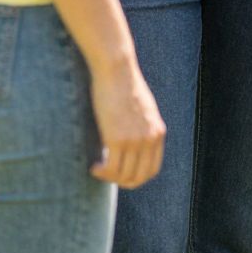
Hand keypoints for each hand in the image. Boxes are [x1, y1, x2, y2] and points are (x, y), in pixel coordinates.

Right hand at [90, 58, 165, 187]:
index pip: (152, 169)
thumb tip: (132, 143)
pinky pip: (111, 168)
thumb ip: (142, 127)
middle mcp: (150, 139)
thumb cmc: (124, 85)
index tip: (122, 175)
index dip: (136, 177)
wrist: (116, 70)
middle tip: (107, 176)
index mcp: (158, 132)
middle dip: (122, 181)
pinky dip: (101, 172)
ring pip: (123, 175)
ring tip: (97, 170)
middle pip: (138, 176)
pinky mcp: (117, 139)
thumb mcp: (142, 108)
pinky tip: (93, 166)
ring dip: (109, 177)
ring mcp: (135, 140)